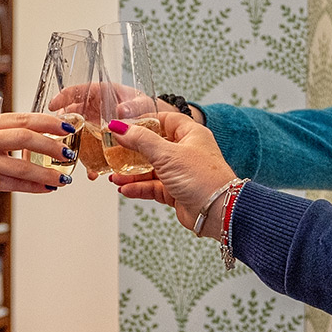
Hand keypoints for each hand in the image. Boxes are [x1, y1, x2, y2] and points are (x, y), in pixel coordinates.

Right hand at [0, 111, 76, 192]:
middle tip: (68, 153)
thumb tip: (47, 132)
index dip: (49, 123)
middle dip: (51, 147)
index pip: (24, 119)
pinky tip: (47, 187)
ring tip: (63, 177)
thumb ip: (10, 129)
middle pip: (25, 139)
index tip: (67, 127)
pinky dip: (32, 187)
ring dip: (45, 173)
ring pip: (20, 167)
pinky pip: (12, 185)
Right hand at [104, 112, 238, 235]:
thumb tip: (119, 128)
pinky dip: (139, 188)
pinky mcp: (176, 192)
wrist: (217, 212)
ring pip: (151, 169)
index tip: (125, 125)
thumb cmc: (202, 178)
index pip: (165, 120)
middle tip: (114, 152)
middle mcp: (186, 152)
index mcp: (191, 135)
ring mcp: (181, 173)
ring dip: (132, 174)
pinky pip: (153, 187)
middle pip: (154, 146)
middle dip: (133, 152)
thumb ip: (141, 140)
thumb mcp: (167, 154)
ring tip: (115, 176)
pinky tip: (125, 189)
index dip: (145, 121)